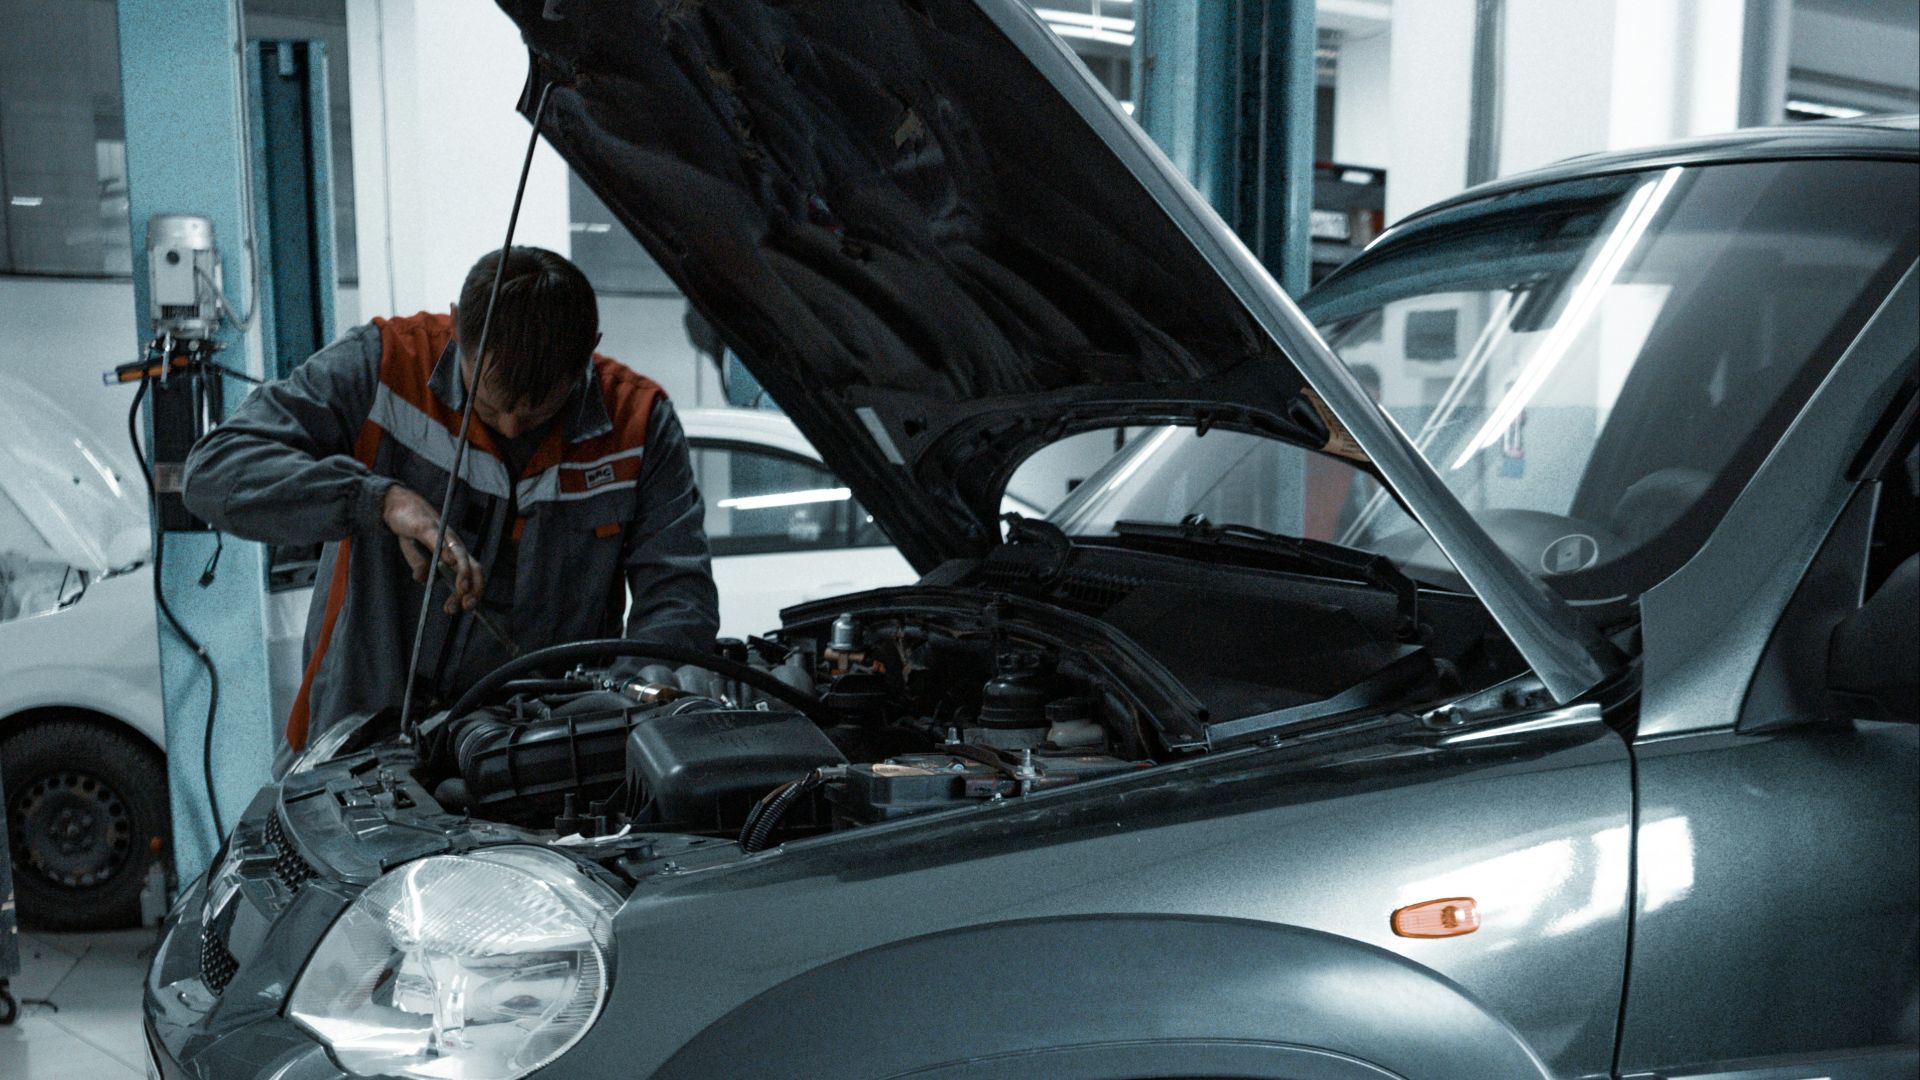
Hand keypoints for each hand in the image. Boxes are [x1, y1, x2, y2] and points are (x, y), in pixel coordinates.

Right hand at [383, 485, 483, 613]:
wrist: (399, 505)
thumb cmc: (412, 532)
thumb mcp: (415, 557)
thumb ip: (422, 570)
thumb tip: (425, 581)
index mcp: (454, 554)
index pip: (472, 574)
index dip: (474, 591)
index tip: (466, 608)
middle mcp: (454, 545)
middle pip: (472, 566)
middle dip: (473, 587)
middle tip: (467, 605)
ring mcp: (442, 535)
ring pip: (460, 554)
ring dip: (463, 573)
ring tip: (462, 589)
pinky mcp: (427, 526)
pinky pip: (438, 539)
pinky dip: (445, 550)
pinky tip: (448, 560)